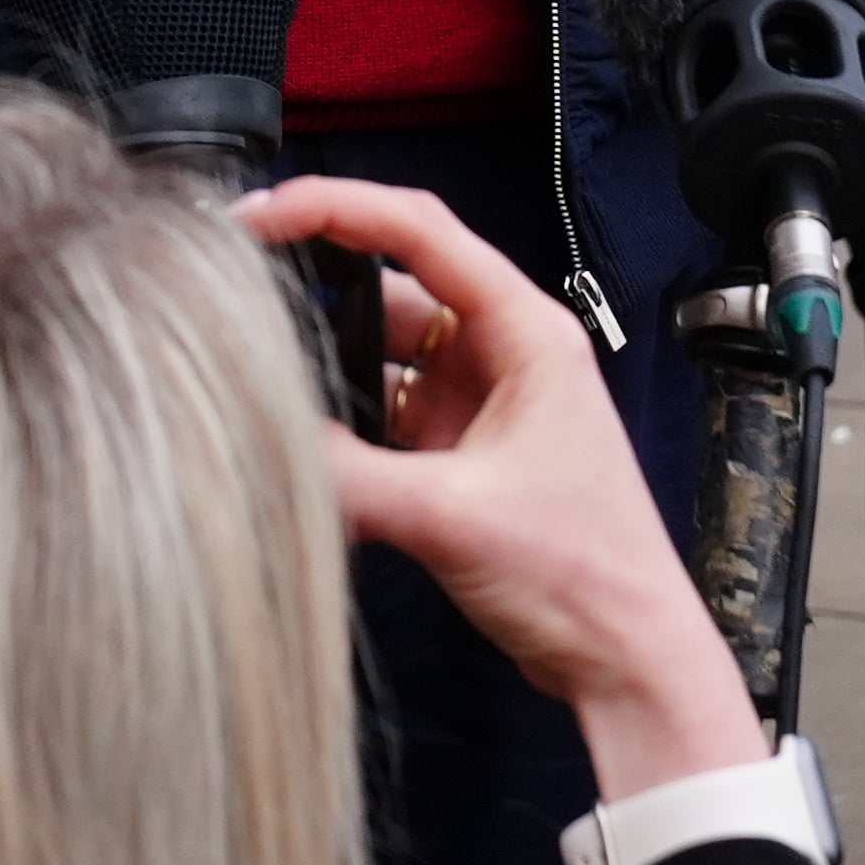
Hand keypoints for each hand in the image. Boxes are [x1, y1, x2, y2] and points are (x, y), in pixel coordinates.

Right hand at [237, 173, 761, 802]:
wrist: (626, 658)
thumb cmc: (586, 575)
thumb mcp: (454, 517)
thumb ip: (352, 477)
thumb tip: (269, 441)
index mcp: (525, 333)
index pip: (419, 229)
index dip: (335, 206)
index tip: (263, 213)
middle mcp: (502, 353)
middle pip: (391, 282)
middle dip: (316, 279)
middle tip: (238, 282)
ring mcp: (478, 403)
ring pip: (380, 352)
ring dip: (326, 362)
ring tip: (257, 365)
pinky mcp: (458, 453)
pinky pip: (382, 414)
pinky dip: (340, 422)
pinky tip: (297, 438)